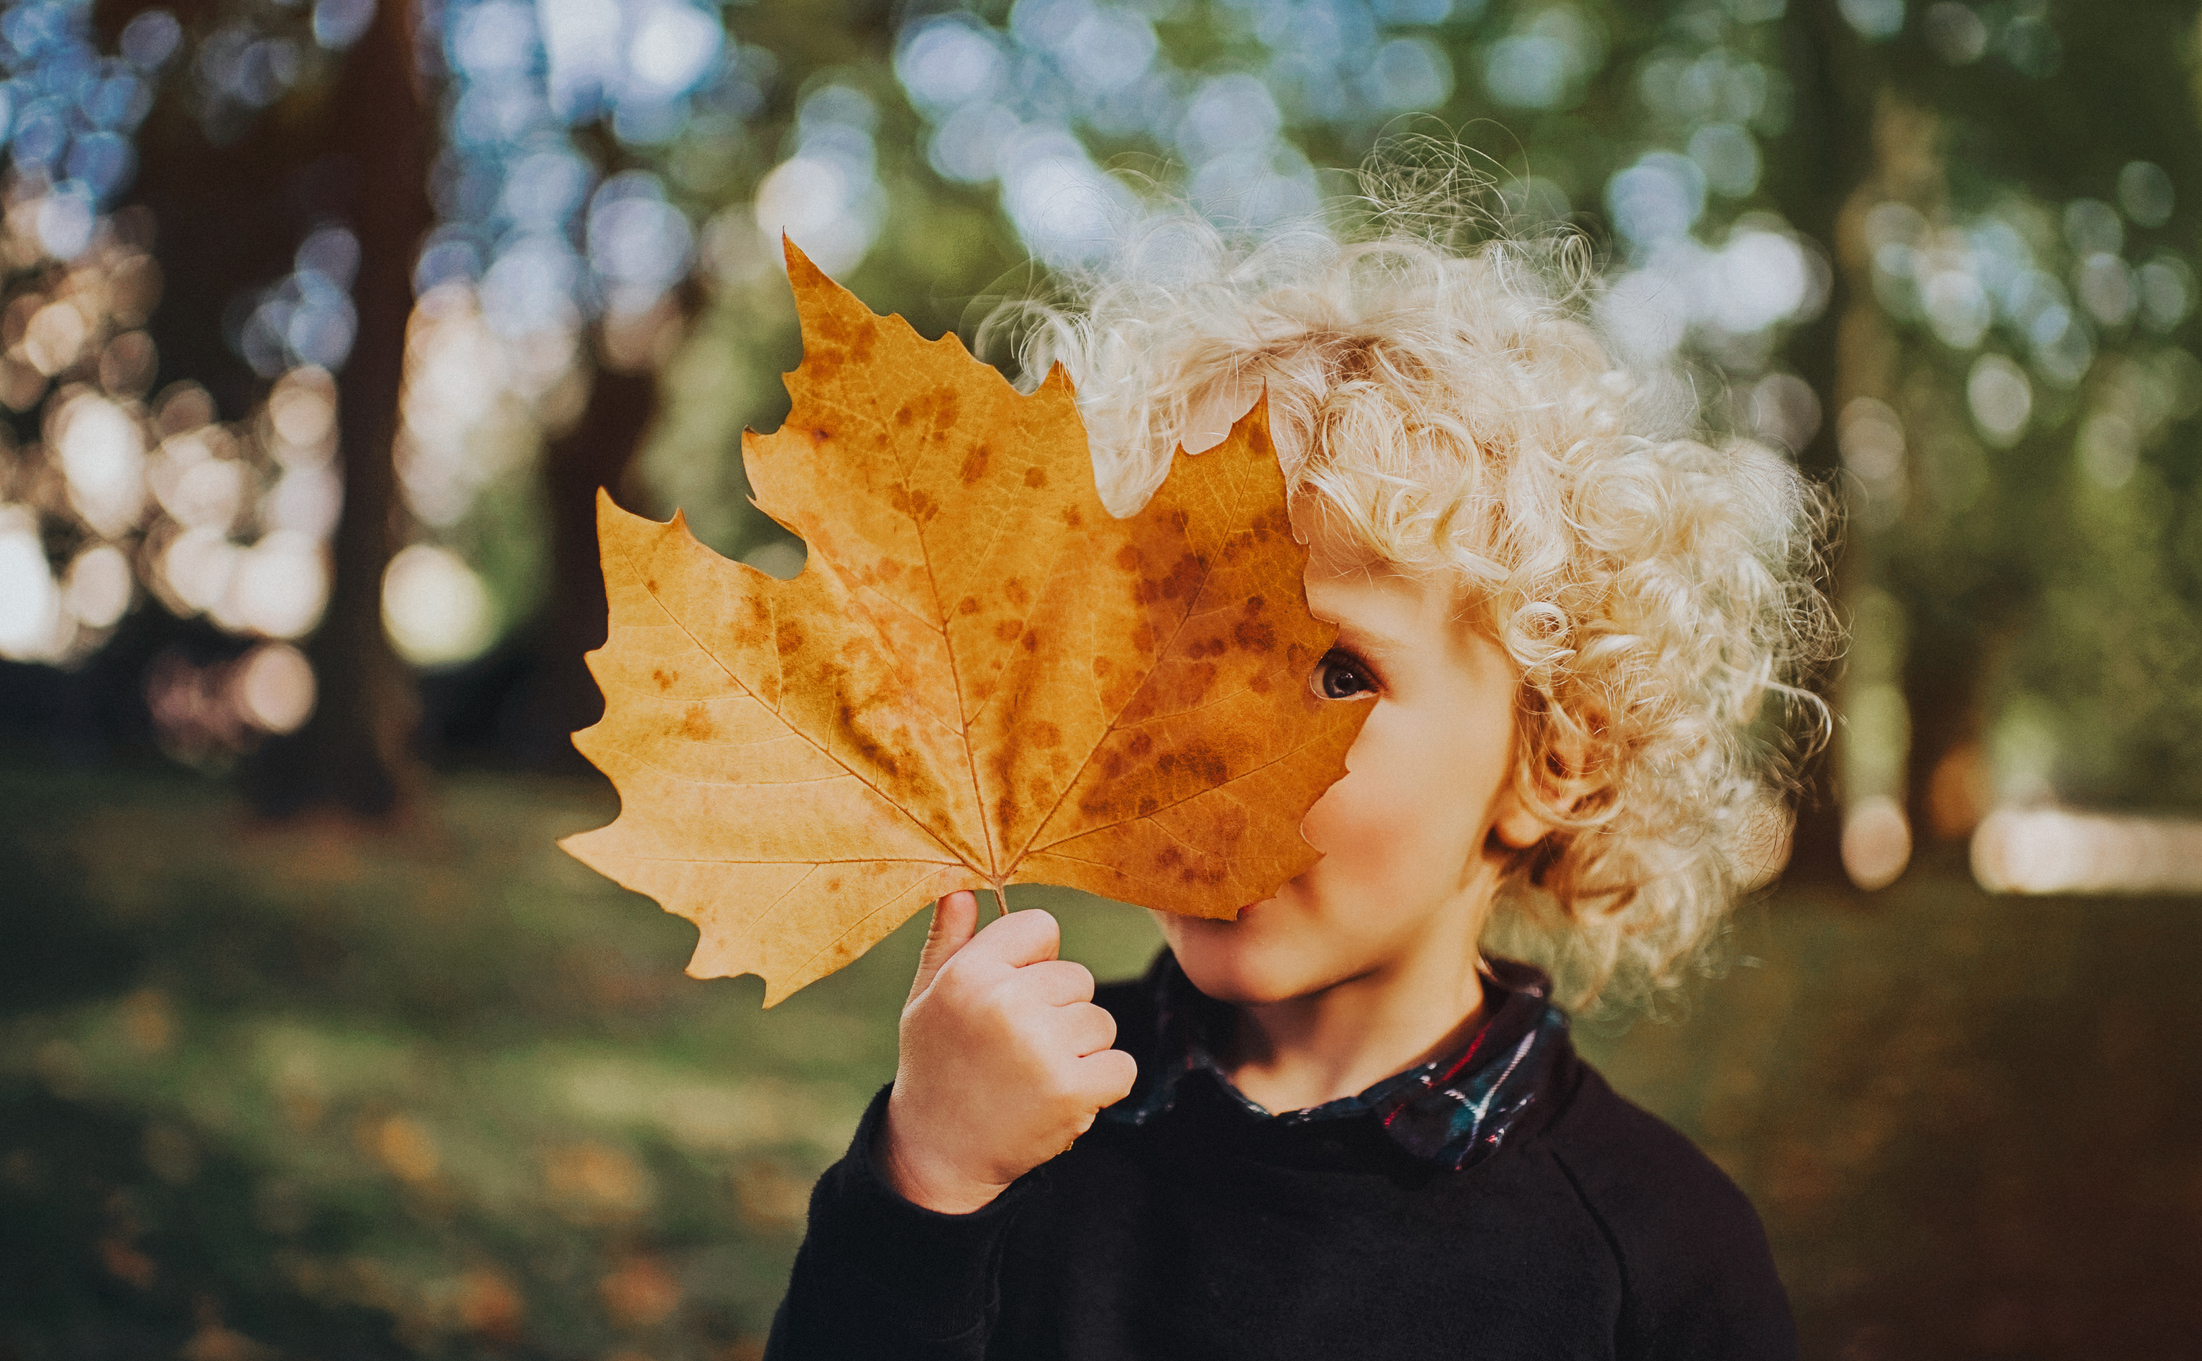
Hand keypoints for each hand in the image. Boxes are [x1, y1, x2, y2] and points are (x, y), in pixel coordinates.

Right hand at [876, 891, 1138, 1214]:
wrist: (938, 1156)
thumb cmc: (936, 1066)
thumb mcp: (926, 1000)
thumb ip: (949, 942)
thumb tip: (964, 888)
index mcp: (969, 974)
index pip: (1042, 927)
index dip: (1034, 962)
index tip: (1011, 997)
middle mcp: (1005, 1003)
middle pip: (1077, 978)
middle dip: (1058, 1012)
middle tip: (1017, 1051)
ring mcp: (1041, 1047)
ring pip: (1101, 1022)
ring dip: (1079, 1051)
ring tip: (1034, 1076)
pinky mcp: (1072, 1090)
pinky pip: (1121, 1066)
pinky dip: (1101, 1085)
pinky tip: (1060, 1098)